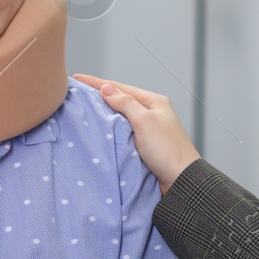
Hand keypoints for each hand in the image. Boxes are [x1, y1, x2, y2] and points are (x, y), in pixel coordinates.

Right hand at [72, 74, 201, 193]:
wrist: (181, 180)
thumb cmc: (167, 150)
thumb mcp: (144, 121)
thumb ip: (125, 103)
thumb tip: (106, 89)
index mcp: (154, 102)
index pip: (121, 88)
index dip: (98, 83)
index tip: (77, 78)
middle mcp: (151, 113)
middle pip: (120, 101)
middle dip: (99, 97)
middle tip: (77, 92)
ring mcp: (148, 130)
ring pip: (120, 118)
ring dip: (104, 114)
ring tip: (83, 109)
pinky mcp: (144, 146)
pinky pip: (123, 133)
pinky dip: (110, 130)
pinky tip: (98, 130)